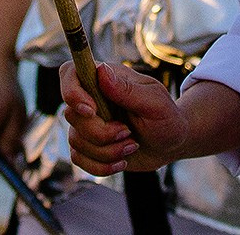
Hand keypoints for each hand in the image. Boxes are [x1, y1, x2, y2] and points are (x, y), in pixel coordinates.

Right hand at [61, 60, 186, 175]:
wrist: (170, 144)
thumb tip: (101, 72)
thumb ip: (128, 90)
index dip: (71, 92)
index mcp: (105, 79)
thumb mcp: (155, 103)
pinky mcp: (88, 146)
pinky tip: (122, 161)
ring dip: (106, 151)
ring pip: (75, 140)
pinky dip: (102, 166)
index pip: (69, 73)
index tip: (91, 111)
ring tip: (131, 146)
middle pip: (71, 114)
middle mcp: (91, 99)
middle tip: (128, 133)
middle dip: (100, 132)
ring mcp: (87, 123)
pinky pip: (79, 159)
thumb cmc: (166, 118)